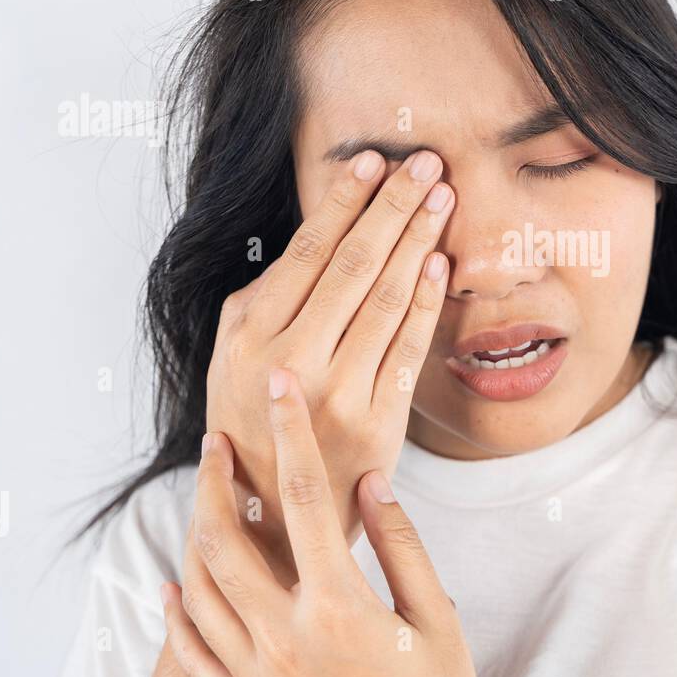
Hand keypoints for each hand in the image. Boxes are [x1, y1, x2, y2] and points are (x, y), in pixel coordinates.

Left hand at [158, 368, 476, 676]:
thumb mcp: (435, 621)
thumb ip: (402, 547)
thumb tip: (371, 482)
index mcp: (338, 605)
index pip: (305, 498)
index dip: (291, 433)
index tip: (280, 389)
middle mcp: (283, 634)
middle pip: (226, 537)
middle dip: (214, 479)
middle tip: (215, 440)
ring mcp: (254, 671)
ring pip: (199, 587)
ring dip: (193, 532)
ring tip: (202, 496)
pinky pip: (190, 651)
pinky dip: (175, 613)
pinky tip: (173, 586)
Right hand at [205, 149, 453, 578]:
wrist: (268, 516)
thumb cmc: (252, 421)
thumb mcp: (234, 356)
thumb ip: (268, 300)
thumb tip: (320, 236)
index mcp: (250, 335)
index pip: (308, 251)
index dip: (344, 201)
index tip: (373, 160)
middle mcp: (293, 361)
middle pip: (354, 265)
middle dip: (394, 206)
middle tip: (426, 163)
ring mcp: (339, 392)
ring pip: (387, 300)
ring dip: (418, 241)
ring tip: (441, 197)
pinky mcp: (379, 422)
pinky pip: (410, 350)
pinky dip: (427, 302)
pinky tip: (439, 263)